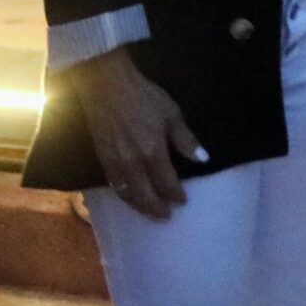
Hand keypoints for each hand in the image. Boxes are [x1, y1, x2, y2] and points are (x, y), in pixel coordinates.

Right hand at [69, 48, 204, 219]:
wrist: (108, 88)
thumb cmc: (145, 98)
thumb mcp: (172, 115)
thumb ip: (186, 140)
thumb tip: (203, 159)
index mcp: (153, 152)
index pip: (166, 183)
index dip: (175, 194)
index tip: (183, 201)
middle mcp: (132, 164)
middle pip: (145, 195)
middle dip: (156, 208)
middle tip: (166, 217)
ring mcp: (115, 163)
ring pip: (127, 194)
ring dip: (138, 206)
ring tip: (149, 212)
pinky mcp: (101, 159)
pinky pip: (113, 185)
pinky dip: (122, 195)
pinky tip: (128, 196)